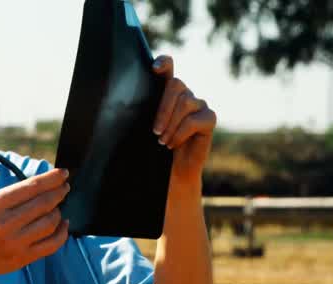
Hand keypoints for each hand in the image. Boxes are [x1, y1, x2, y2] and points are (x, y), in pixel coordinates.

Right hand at [0, 167, 70, 282]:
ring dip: (58, 212)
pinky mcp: (22, 258)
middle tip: (64, 188)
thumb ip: (15, 195)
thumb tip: (46, 183)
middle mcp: (5, 223)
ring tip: (56, 208)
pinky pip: (52, 244)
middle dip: (59, 193)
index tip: (63, 173)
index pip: (32, 187)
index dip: (52, 179)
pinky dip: (62, 232)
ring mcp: (15, 242)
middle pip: (44, 203)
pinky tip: (62, 224)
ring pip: (51, 222)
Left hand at [152, 55, 217, 186]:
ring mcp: (199, 104)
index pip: (168, 67)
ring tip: (161, 142)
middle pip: (176, 84)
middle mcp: (184, 94)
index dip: (164, 63)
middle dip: (163, 108)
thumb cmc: (152, 149)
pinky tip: (172, 145)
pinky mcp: (209, 118)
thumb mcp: (142, 128)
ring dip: (170, 124)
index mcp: (165, 92)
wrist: (171, 171)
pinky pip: (194, 120)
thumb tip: (124, 103)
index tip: (154, 68)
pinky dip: (180, 134)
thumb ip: (142, 110)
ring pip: (184, 102)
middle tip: (154, 131)